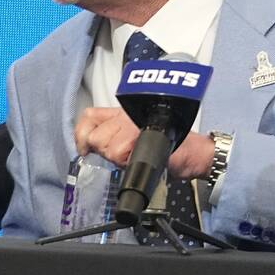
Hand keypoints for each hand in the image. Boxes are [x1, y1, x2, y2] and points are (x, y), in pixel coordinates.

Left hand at [74, 108, 214, 179]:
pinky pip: (121, 153)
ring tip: (133, 157)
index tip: (84, 149)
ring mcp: (133, 125)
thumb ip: (114, 134)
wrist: (193, 152)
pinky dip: (127, 162)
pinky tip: (137, 160)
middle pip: (95, 137)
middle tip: (121, 155)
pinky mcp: (142, 138)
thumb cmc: (169, 144)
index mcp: (121, 113)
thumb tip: (91, 146)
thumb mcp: (137, 134)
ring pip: (106, 147)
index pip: (89, 117)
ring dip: (117, 158)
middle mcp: (124, 115)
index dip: (81, 134)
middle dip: (104, 152)